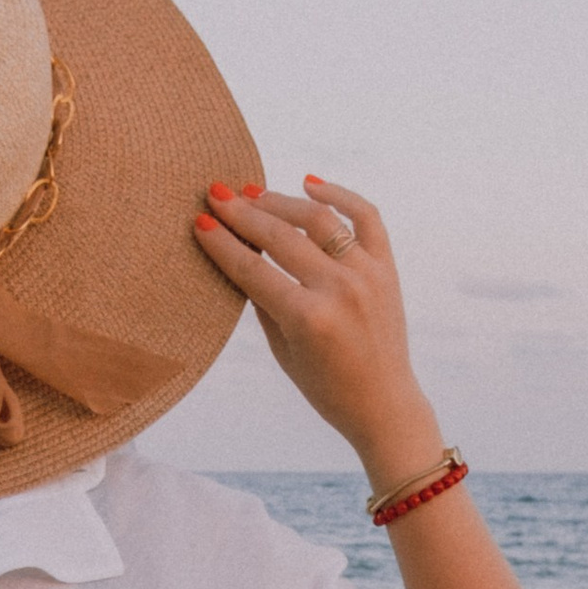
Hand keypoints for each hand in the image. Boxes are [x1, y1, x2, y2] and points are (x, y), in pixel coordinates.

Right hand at [192, 177, 442, 496]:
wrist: (383, 403)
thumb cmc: (326, 387)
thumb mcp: (283, 351)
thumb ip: (263, 301)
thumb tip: (241, 251)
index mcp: (307, 319)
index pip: (253, 270)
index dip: (222, 244)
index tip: (200, 221)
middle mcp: (339, 290)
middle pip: (280, 238)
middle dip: (243, 213)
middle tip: (217, 194)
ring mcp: (366, 275)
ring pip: (319, 219)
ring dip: (282, 201)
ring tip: (254, 193)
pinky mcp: (387, 268)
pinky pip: (366, 217)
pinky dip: (339, 196)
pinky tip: (310, 185)